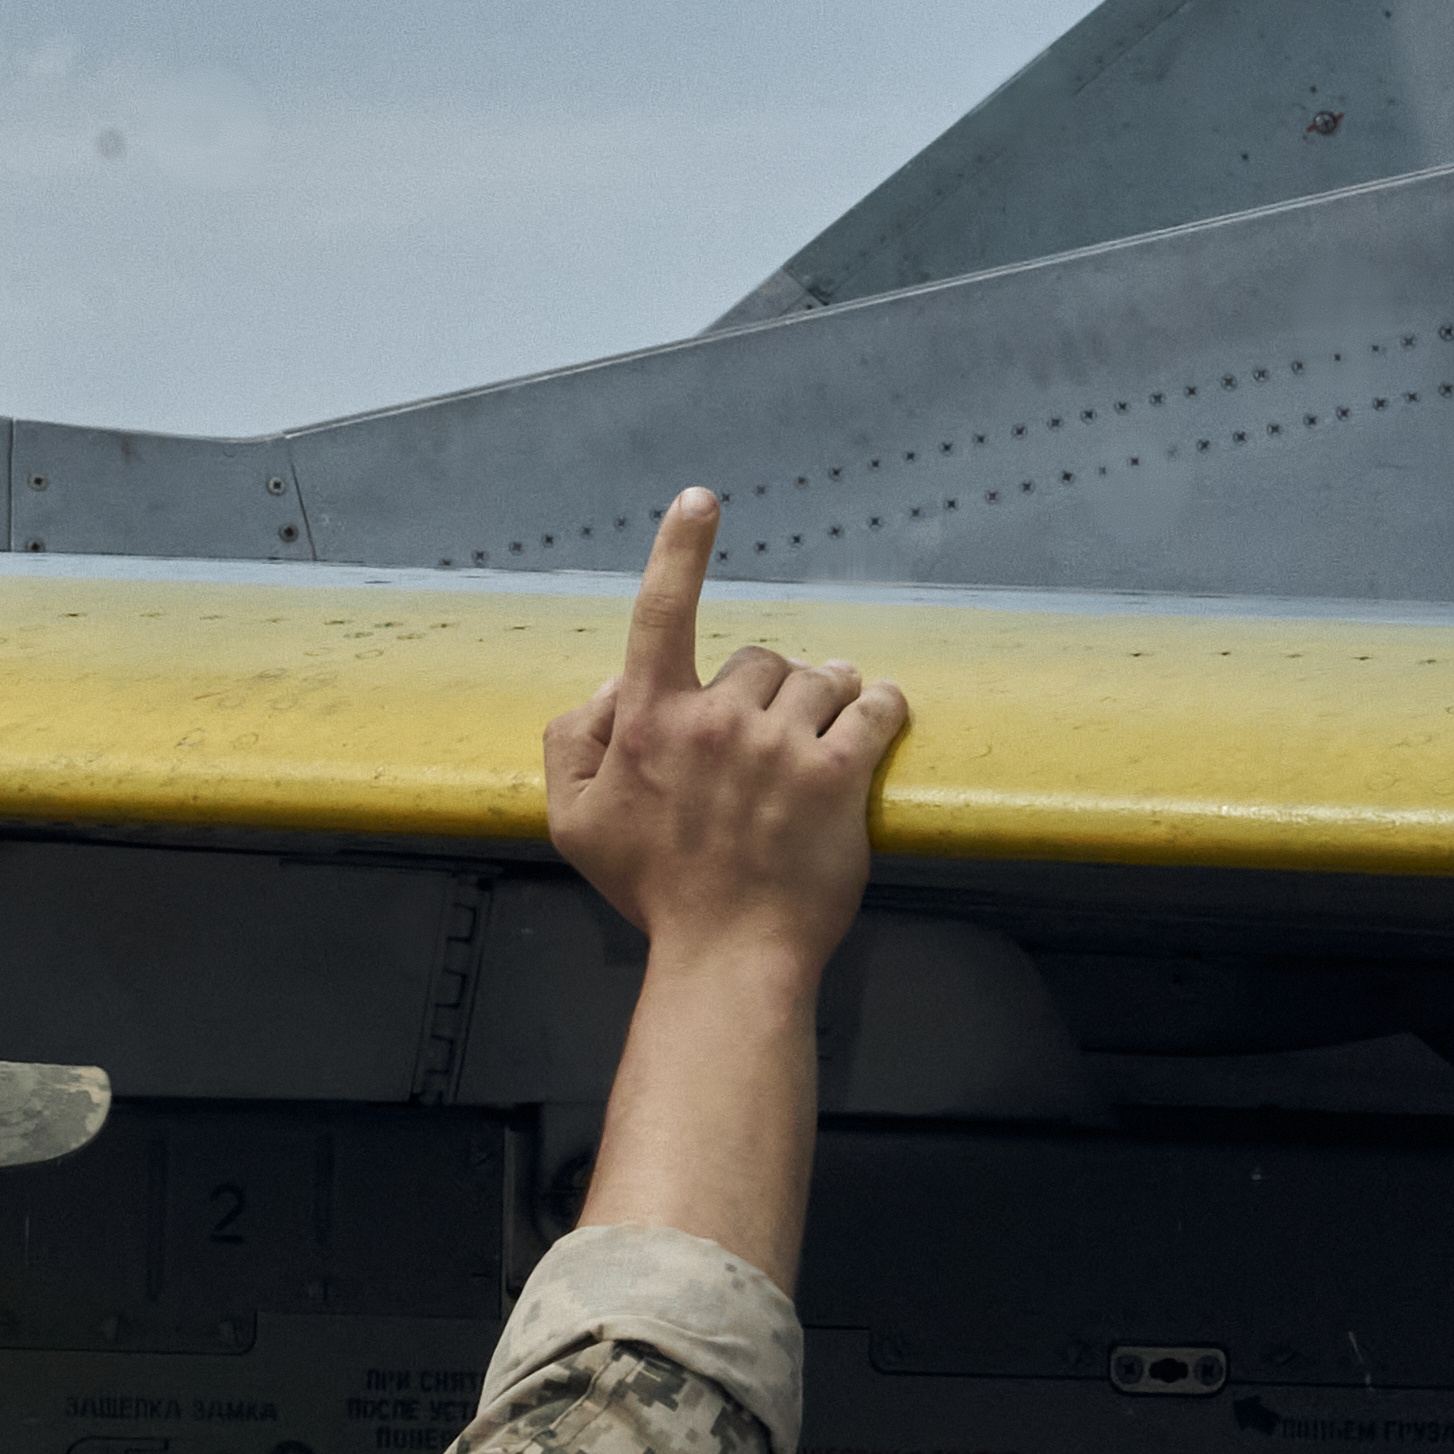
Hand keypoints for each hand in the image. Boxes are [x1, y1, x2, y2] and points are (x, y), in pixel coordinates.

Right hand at [546, 492, 908, 1286]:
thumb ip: (572, 741)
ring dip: (826, 692)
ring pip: (820, 675)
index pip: (662, 614)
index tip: (700, 499)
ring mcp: (783, 747)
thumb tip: (610, 685)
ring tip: (820, 731)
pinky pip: (877, 707)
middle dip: (764, 685)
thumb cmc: (652, 888)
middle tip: (765, 734)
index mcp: (648, 722)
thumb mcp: (572, 820)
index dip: (679, 549)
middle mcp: (716, 722)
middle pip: (757, 656)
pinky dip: (881, 708)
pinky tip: (875, 720)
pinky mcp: (841, 776)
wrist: (728, 954)